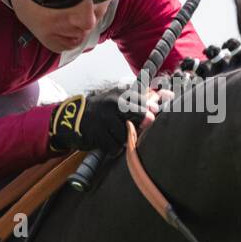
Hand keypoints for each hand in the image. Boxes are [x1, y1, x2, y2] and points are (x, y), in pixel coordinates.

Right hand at [48, 87, 173, 153]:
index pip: (143, 99)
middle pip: (138, 114)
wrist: (71, 118)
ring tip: (115, 135)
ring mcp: (104, 118)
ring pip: (127, 134)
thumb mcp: (117, 100)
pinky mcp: (97, 133)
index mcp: (120, 93)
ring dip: (123, 139)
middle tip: (138, 125)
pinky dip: (114, 148)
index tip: (153, 113)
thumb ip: (142, 100)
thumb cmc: (101, 110)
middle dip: (141, 122)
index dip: (150, 109)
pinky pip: (115, 146)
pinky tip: (108, 143)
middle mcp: (113, 103)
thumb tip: (169, 94)